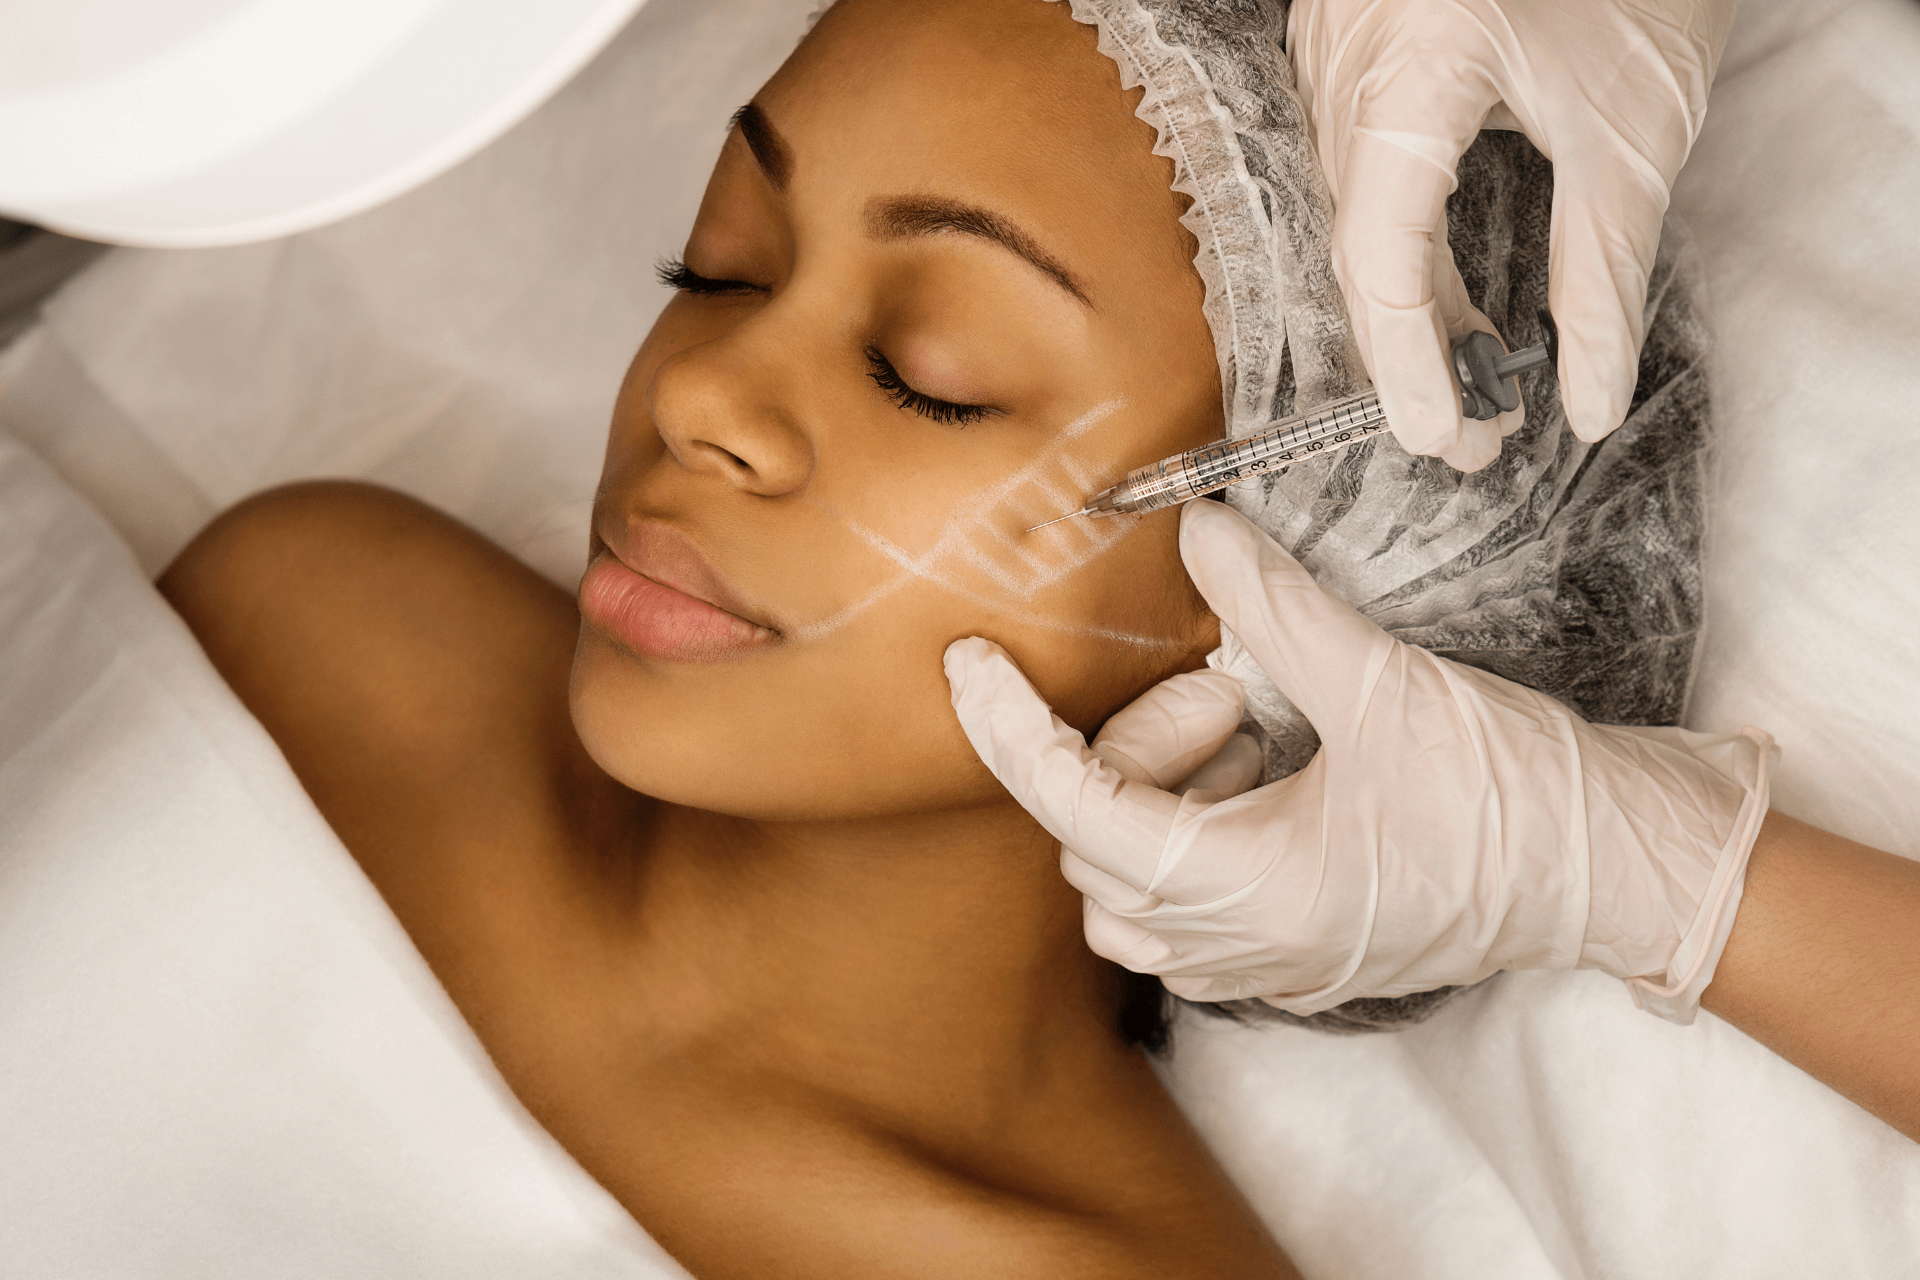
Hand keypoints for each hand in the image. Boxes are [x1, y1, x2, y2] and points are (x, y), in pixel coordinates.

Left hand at [945, 501, 1773, 1020]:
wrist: (1612, 872)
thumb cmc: (1512, 797)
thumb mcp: (1380, 683)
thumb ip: (1271, 607)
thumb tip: (1195, 531)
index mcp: (1243, 891)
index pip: (1072, 809)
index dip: (1007, 730)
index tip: (968, 664)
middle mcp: (1235, 945)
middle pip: (1094, 844)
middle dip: (1134, 748)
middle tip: (1231, 690)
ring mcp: (1261, 959)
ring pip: (1131, 877)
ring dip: (1164, 787)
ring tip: (1258, 727)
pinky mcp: (1290, 950)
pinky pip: (1186, 894)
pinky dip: (1199, 819)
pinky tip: (1275, 765)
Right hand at [1289, 0, 1734, 468]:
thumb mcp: (1634, 130)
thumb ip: (1602, 273)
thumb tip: (1592, 401)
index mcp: (1413, 68)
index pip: (1381, 255)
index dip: (1408, 362)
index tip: (1449, 439)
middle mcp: (1348, 61)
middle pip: (1358, 245)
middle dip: (1412, 356)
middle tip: (1474, 439)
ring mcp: (1334, 49)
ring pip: (1353, 214)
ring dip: (1407, 307)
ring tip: (1472, 378)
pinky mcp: (1350, 46)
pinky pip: (1356, 171)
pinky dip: (1398, 246)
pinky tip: (1445, 294)